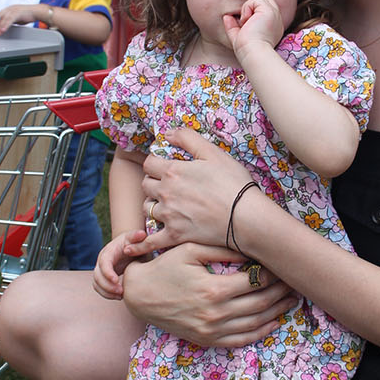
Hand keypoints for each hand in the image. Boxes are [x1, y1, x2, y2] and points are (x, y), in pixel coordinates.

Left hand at [0, 4, 33, 34]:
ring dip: (0, 25)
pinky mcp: (18, 13)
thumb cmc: (29, 14)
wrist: (37, 11)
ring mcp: (14, 10)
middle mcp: (11, 8)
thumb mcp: (18, 17)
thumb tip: (7, 26)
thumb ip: (12, 20)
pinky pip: (10, 19)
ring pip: (4, 18)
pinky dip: (6, 25)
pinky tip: (3, 30)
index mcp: (10, 8)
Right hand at [93, 230, 145, 299]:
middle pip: (97, 276)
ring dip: (107, 292)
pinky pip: (100, 288)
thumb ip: (137, 236)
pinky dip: (107, 295)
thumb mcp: (134, 238)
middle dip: (107, 286)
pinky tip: (120, 297)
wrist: (129, 247)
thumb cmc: (133, 242)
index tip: (116, 280)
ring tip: (121, 296)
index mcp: (108, 252)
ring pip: (97, 284)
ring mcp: (101, 270)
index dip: (107, 273)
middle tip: (121, 292)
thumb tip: (141, 234)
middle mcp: (102, 261)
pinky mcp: (104, 278)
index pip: (103, 263)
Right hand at [122, 241, 293, 348]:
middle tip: (294, 282)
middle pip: (261, 303)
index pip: (256, 281)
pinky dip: (261, 332)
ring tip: (291, 300)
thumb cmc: (166, 267)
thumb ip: (222, 249)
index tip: (282, 266)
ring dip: (277, 312)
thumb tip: (250, 249)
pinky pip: (241, 340)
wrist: (141, 295)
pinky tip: (272, 322)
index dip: (273, 274)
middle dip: (281, 292)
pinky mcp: (207, 339)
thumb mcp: (191, 250)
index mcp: (214, 289)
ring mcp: (212, 330)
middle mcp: (216, 313)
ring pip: (255, 323)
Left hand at [133, 129, 253, 254]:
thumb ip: (188, 138)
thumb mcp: (213, 152)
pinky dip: (141, 244)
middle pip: (146, 185)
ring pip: (147, 208)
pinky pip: (150, 241)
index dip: (155, 163)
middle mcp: (165, 193)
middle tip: (167, 185)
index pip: (149, 163)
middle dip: (153, 182)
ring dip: (152, 205)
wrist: (245, 217)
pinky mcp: (174, 236)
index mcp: (172, 171)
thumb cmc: (233, 183)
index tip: (164, 165)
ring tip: (165, 206)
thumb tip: (167, 132)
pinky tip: (133, 247)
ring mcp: (168, 216)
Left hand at [223, 0, 283, 60]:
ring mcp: (275, 15)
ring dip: (248, 9)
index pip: (263, 11)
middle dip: (252, 9)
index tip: (245, 27)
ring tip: (246, 23)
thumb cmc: (246, 51)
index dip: (252, 14)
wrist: (253, 54)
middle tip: (246, 24)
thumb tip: (226, 16)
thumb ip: (232, 27)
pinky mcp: (270, 11)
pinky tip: (247, 20)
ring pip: (259, 0)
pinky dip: (247, 8)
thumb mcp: (238, 37)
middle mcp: (276, 21)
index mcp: (272, 28)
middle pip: (264, 3)